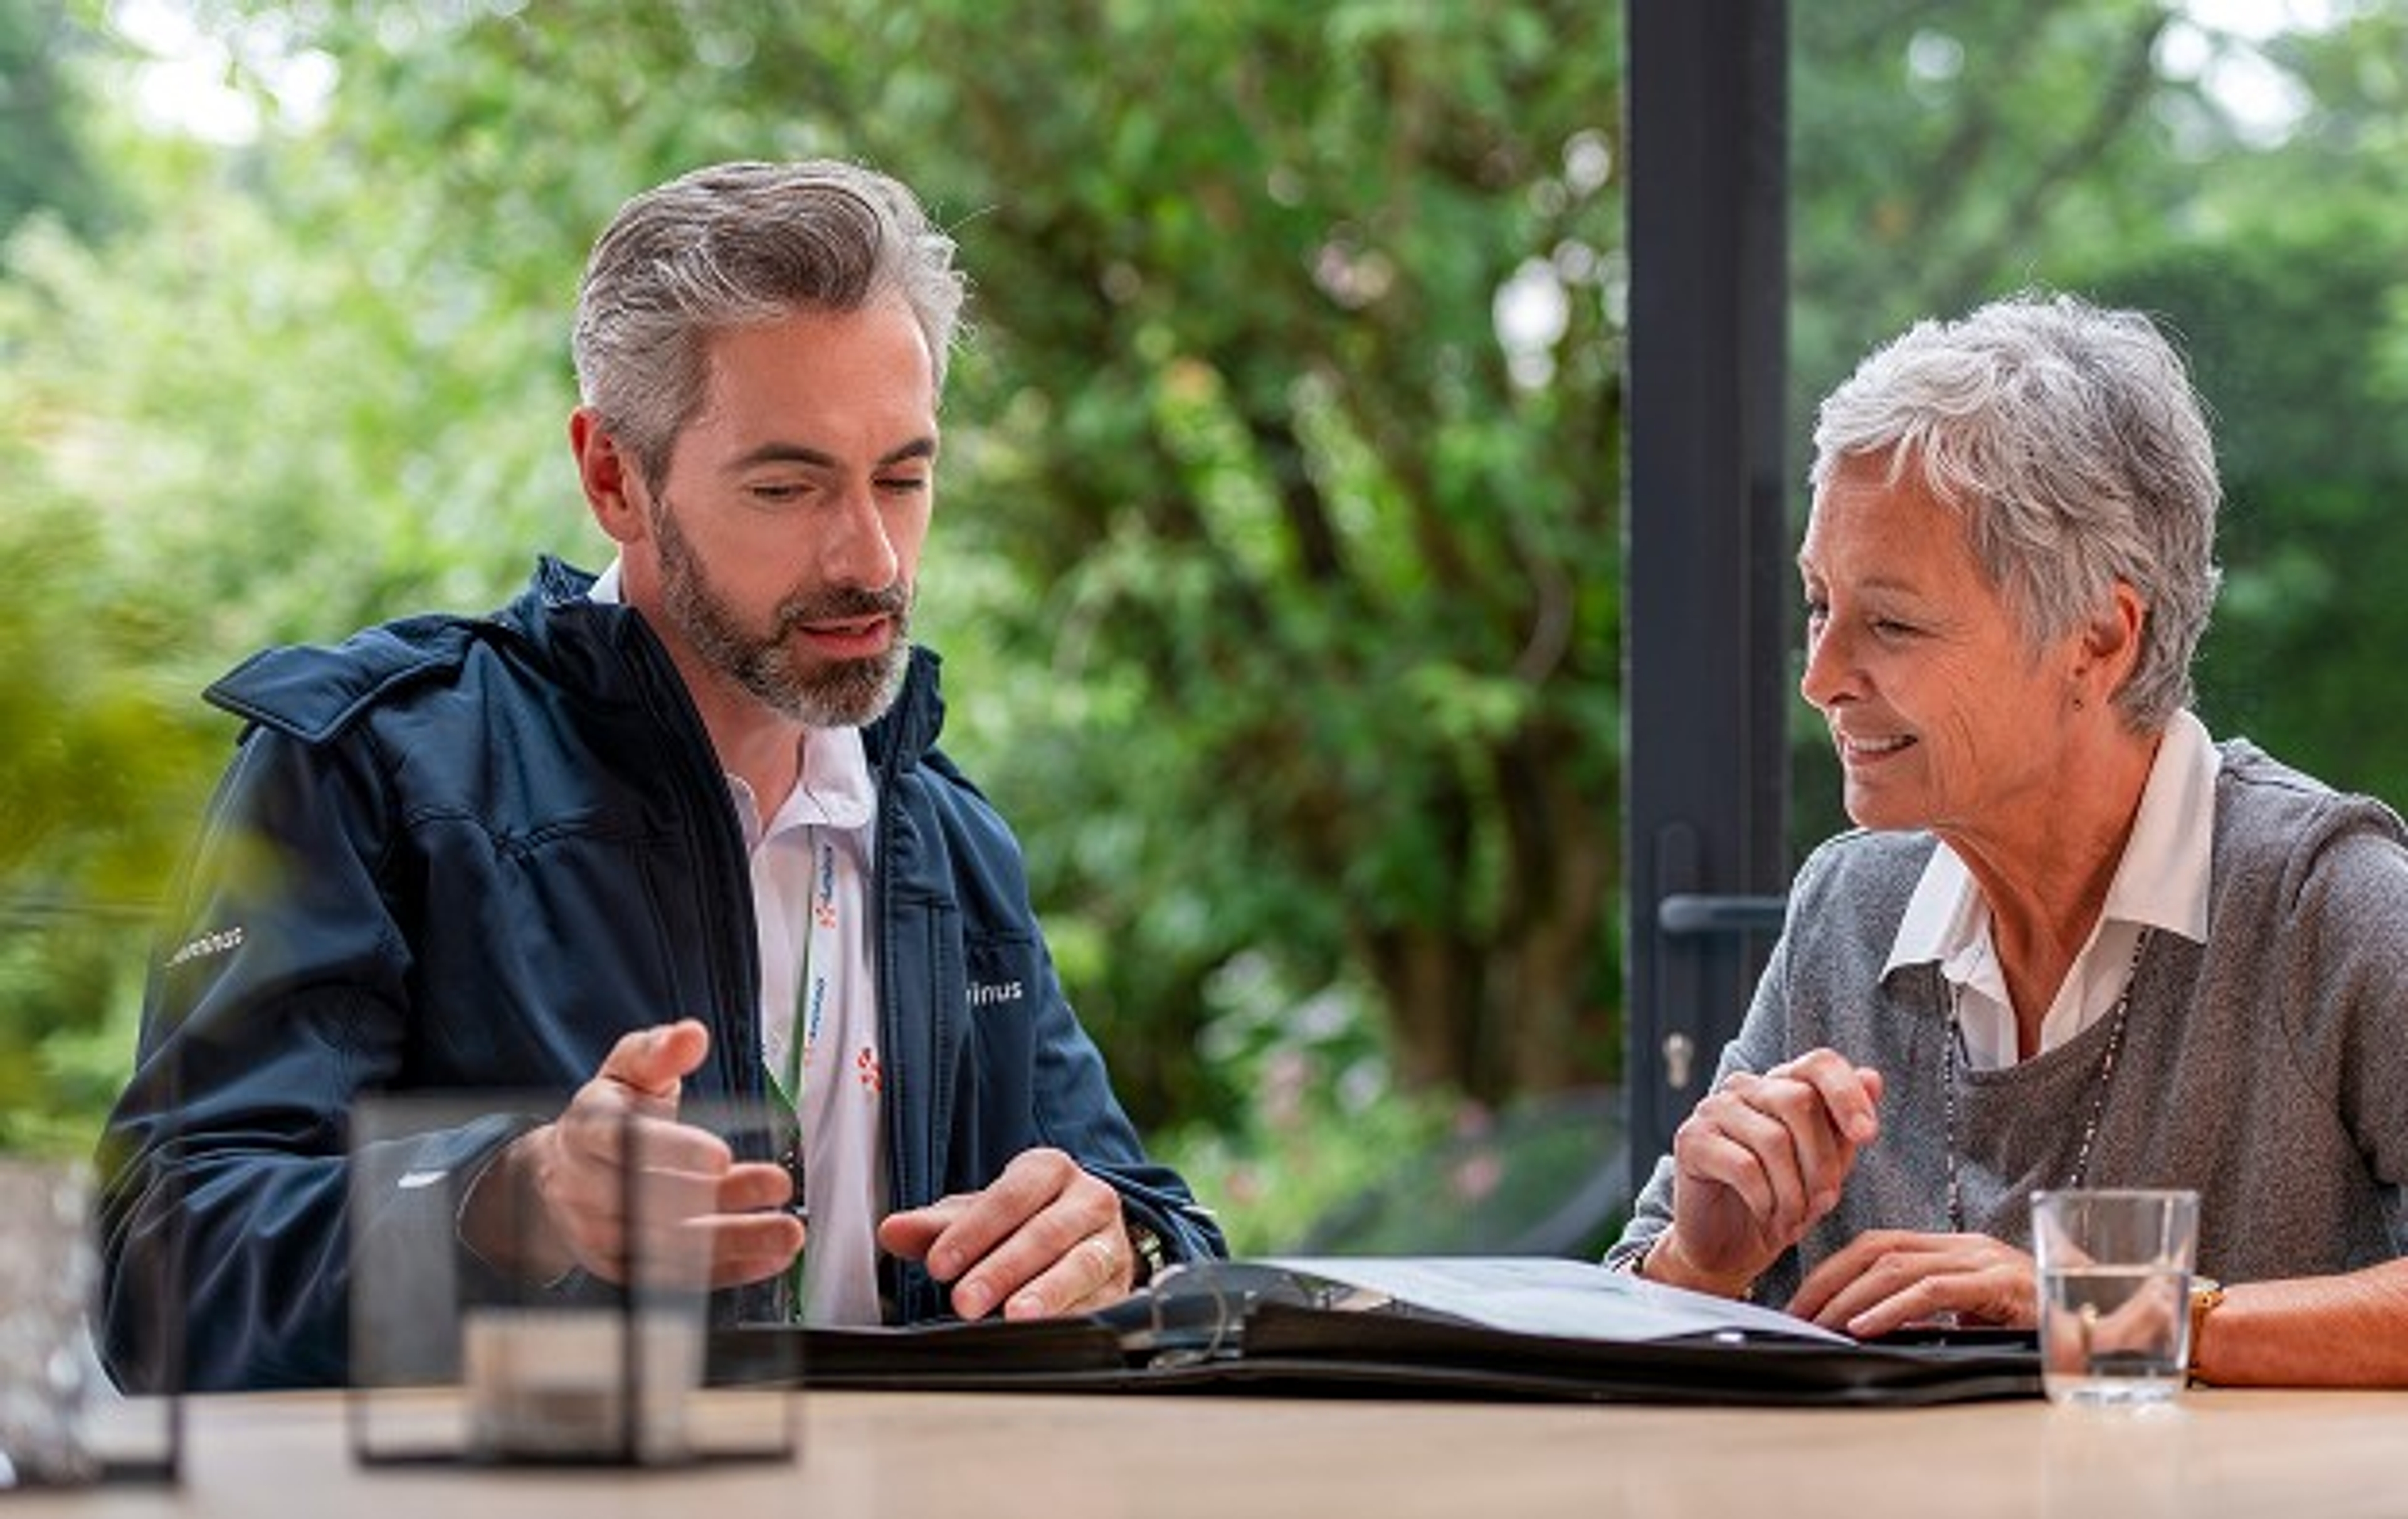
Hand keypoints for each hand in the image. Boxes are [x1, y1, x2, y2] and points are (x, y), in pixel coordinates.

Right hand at [466, 1020, 803, 1288]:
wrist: (561, 1173)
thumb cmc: (608, 1115)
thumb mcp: (628, 1072)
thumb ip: (660, 1053)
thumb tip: (691, 1035)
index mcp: (586, 1129)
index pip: (624, 1141)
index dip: (671, 1151)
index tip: (721, 1156)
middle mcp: (584, 1186)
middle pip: (649, 1201)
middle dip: (717, 1199)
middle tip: (777, 1186)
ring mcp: (597, 1232)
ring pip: (666, 1245)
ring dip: (733, 1241)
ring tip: (787, 1231)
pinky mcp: (619, 1268)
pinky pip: (673, 1278)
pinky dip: (724, 1271)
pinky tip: (768, 1260)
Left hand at [876, 1148, 1132, 1320]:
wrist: (1084, 1235)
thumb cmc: (1022, 1221)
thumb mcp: (979, 1216)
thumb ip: (935, 1226)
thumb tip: (891, 1231)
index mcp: (1049, 1169)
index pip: (1011, 1195)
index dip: (974, 1230)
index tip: (938, 1264)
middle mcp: (1089, 1198)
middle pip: (1046, 1232)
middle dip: (1002, 1269)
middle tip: (965, 1302)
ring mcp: (1111, 1240)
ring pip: (1082, 1264)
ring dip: (1047, 1293)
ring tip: (1016, 1317)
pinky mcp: (1124, 1282)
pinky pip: (1102, 1299)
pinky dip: (1074, 1316)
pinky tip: (1049, 1332)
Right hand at [1650, 1049, 1883, 1296]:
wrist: (1729, 1246)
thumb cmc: (1781, 1202)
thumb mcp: (1826, 1169)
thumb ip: (1844, 1127)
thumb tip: (1872, 1078)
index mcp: (1781, 1085)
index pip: (1819, 1063)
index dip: (1847, 1094)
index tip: (1867, 1136)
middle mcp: (1744, 1087)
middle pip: (1799, 1101)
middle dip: (1822, 1161)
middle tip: (1826, 1204)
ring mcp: (1713, 1109)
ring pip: (1773, 1138)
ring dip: (1794, 1191)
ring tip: (1795, 1221)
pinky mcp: (1690, 1140)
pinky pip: (1743, 1166)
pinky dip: (1766, 1201)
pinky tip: (1767, 1218)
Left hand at [1787, 1229, 2038, 1336]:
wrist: (2110, 1322)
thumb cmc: (2039, 1323)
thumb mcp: (1972, 1316)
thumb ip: (1927, 1314)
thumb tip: (1869, 1329)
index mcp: (1953, 1248)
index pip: (1876, 1245)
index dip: (1832, 1270)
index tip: (1801, 1301)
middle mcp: (1964, 1245)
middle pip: (1875, 1248)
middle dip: (1827, 1280)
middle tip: (1795, 1313)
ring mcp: (1983, 1261)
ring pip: (1896, 1266)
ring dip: (1849, 1297)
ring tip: (1820, 1323)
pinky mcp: (2000, 1284)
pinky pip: (1933, 1290)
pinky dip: (1892, 1308)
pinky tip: (1864, 1325)